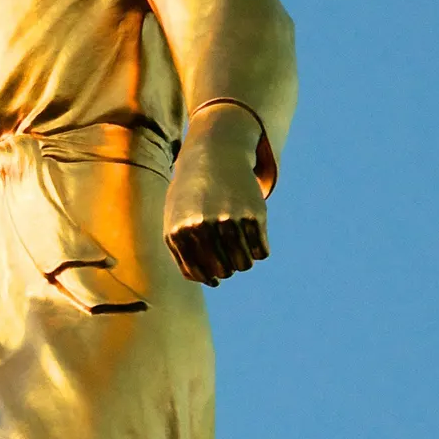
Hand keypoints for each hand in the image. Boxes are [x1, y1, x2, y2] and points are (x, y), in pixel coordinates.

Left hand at [165, 104, 273, 285]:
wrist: (214, 155)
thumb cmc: (191, 194)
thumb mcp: (176, 221)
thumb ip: (184, 256)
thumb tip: (211, 283)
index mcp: (180, 233)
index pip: (201, 274)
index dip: (210, 272)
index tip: (212, 257)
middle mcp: (203, 228)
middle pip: (224, 271)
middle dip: (227, 266)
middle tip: (226, 247)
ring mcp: (230, 221)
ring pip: (245, 265)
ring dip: (244, 260)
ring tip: (238, 243)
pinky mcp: (254, 215)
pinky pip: (262, 252)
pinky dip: (259, 249)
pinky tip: (251, 233)